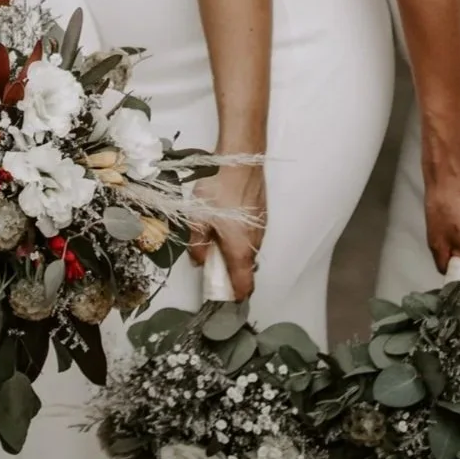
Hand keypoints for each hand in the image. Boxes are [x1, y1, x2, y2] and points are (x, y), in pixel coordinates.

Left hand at [190, 160, 265, 302]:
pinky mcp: (262, 215)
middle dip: (232, 273)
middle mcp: (255, 242)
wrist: (241, 160)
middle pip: (247, 268)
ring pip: (250, 250)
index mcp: (240, 249)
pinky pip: (252, 236)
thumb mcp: (197, 217)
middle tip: (213, 268)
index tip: (225, 298)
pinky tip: (226, 225)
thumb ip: (197, 243)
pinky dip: (241, 239)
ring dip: (236, 254)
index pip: (244, 283)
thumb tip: (198, 260)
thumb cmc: (219, 189)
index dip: (236, 295)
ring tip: (216, 243)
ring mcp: (262, 228)